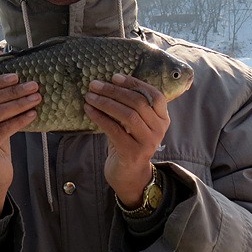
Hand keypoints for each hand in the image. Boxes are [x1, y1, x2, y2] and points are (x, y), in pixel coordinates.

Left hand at [83, 74, 169, 207]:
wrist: (129, 174)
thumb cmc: (128, 142)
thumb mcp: (133, 123)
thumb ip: (129, 105)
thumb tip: (106, 83)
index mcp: (162, 118)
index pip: (154, 94)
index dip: (134, 83)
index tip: (114, 77)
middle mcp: (159, 129)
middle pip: (138, 102)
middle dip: (114, 91)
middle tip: (94, 85)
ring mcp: (148, 142)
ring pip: (128, 115)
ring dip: (106, 103)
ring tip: (89, 96)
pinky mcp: (133, 153)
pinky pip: (114, 130)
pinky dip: (100, 118)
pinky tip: (89, 110)